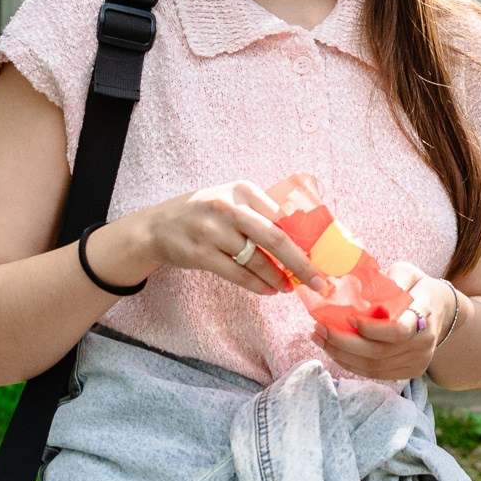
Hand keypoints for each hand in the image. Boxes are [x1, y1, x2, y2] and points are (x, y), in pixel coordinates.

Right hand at [108, 182, 323, 297]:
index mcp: (243, 190)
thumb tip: (304, 238)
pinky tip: (269, 290)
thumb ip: (262, 212)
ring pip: (257, 260)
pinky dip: (258, 284)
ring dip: (278, 278)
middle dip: (302, 263)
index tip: (323, 256)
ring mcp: (212, 231)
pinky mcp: (200, 253)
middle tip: (319, 282)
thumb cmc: (205, 214)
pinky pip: (238, 274)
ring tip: (289, 287)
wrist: (157, 227)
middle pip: (275, 238)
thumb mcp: (232, 201)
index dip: (306, 238)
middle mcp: (228, 207)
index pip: (283, 216)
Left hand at [316, 266, 451, 382]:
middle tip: (319, 328)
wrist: (440, 310)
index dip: (371, 329)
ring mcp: (418, 361)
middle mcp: (424, 344)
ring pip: (373, 366)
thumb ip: (389, 279)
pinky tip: (333, 350)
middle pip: (379, 353)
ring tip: (319, 338)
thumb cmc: (418, 288)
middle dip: (344, 343)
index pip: (398, 331)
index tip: (349, 317)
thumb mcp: (408, 273)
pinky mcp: (409, 373)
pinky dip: (350, 364)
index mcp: (425, 316)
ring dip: (341, 354)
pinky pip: (374, 373)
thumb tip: (359, 288)